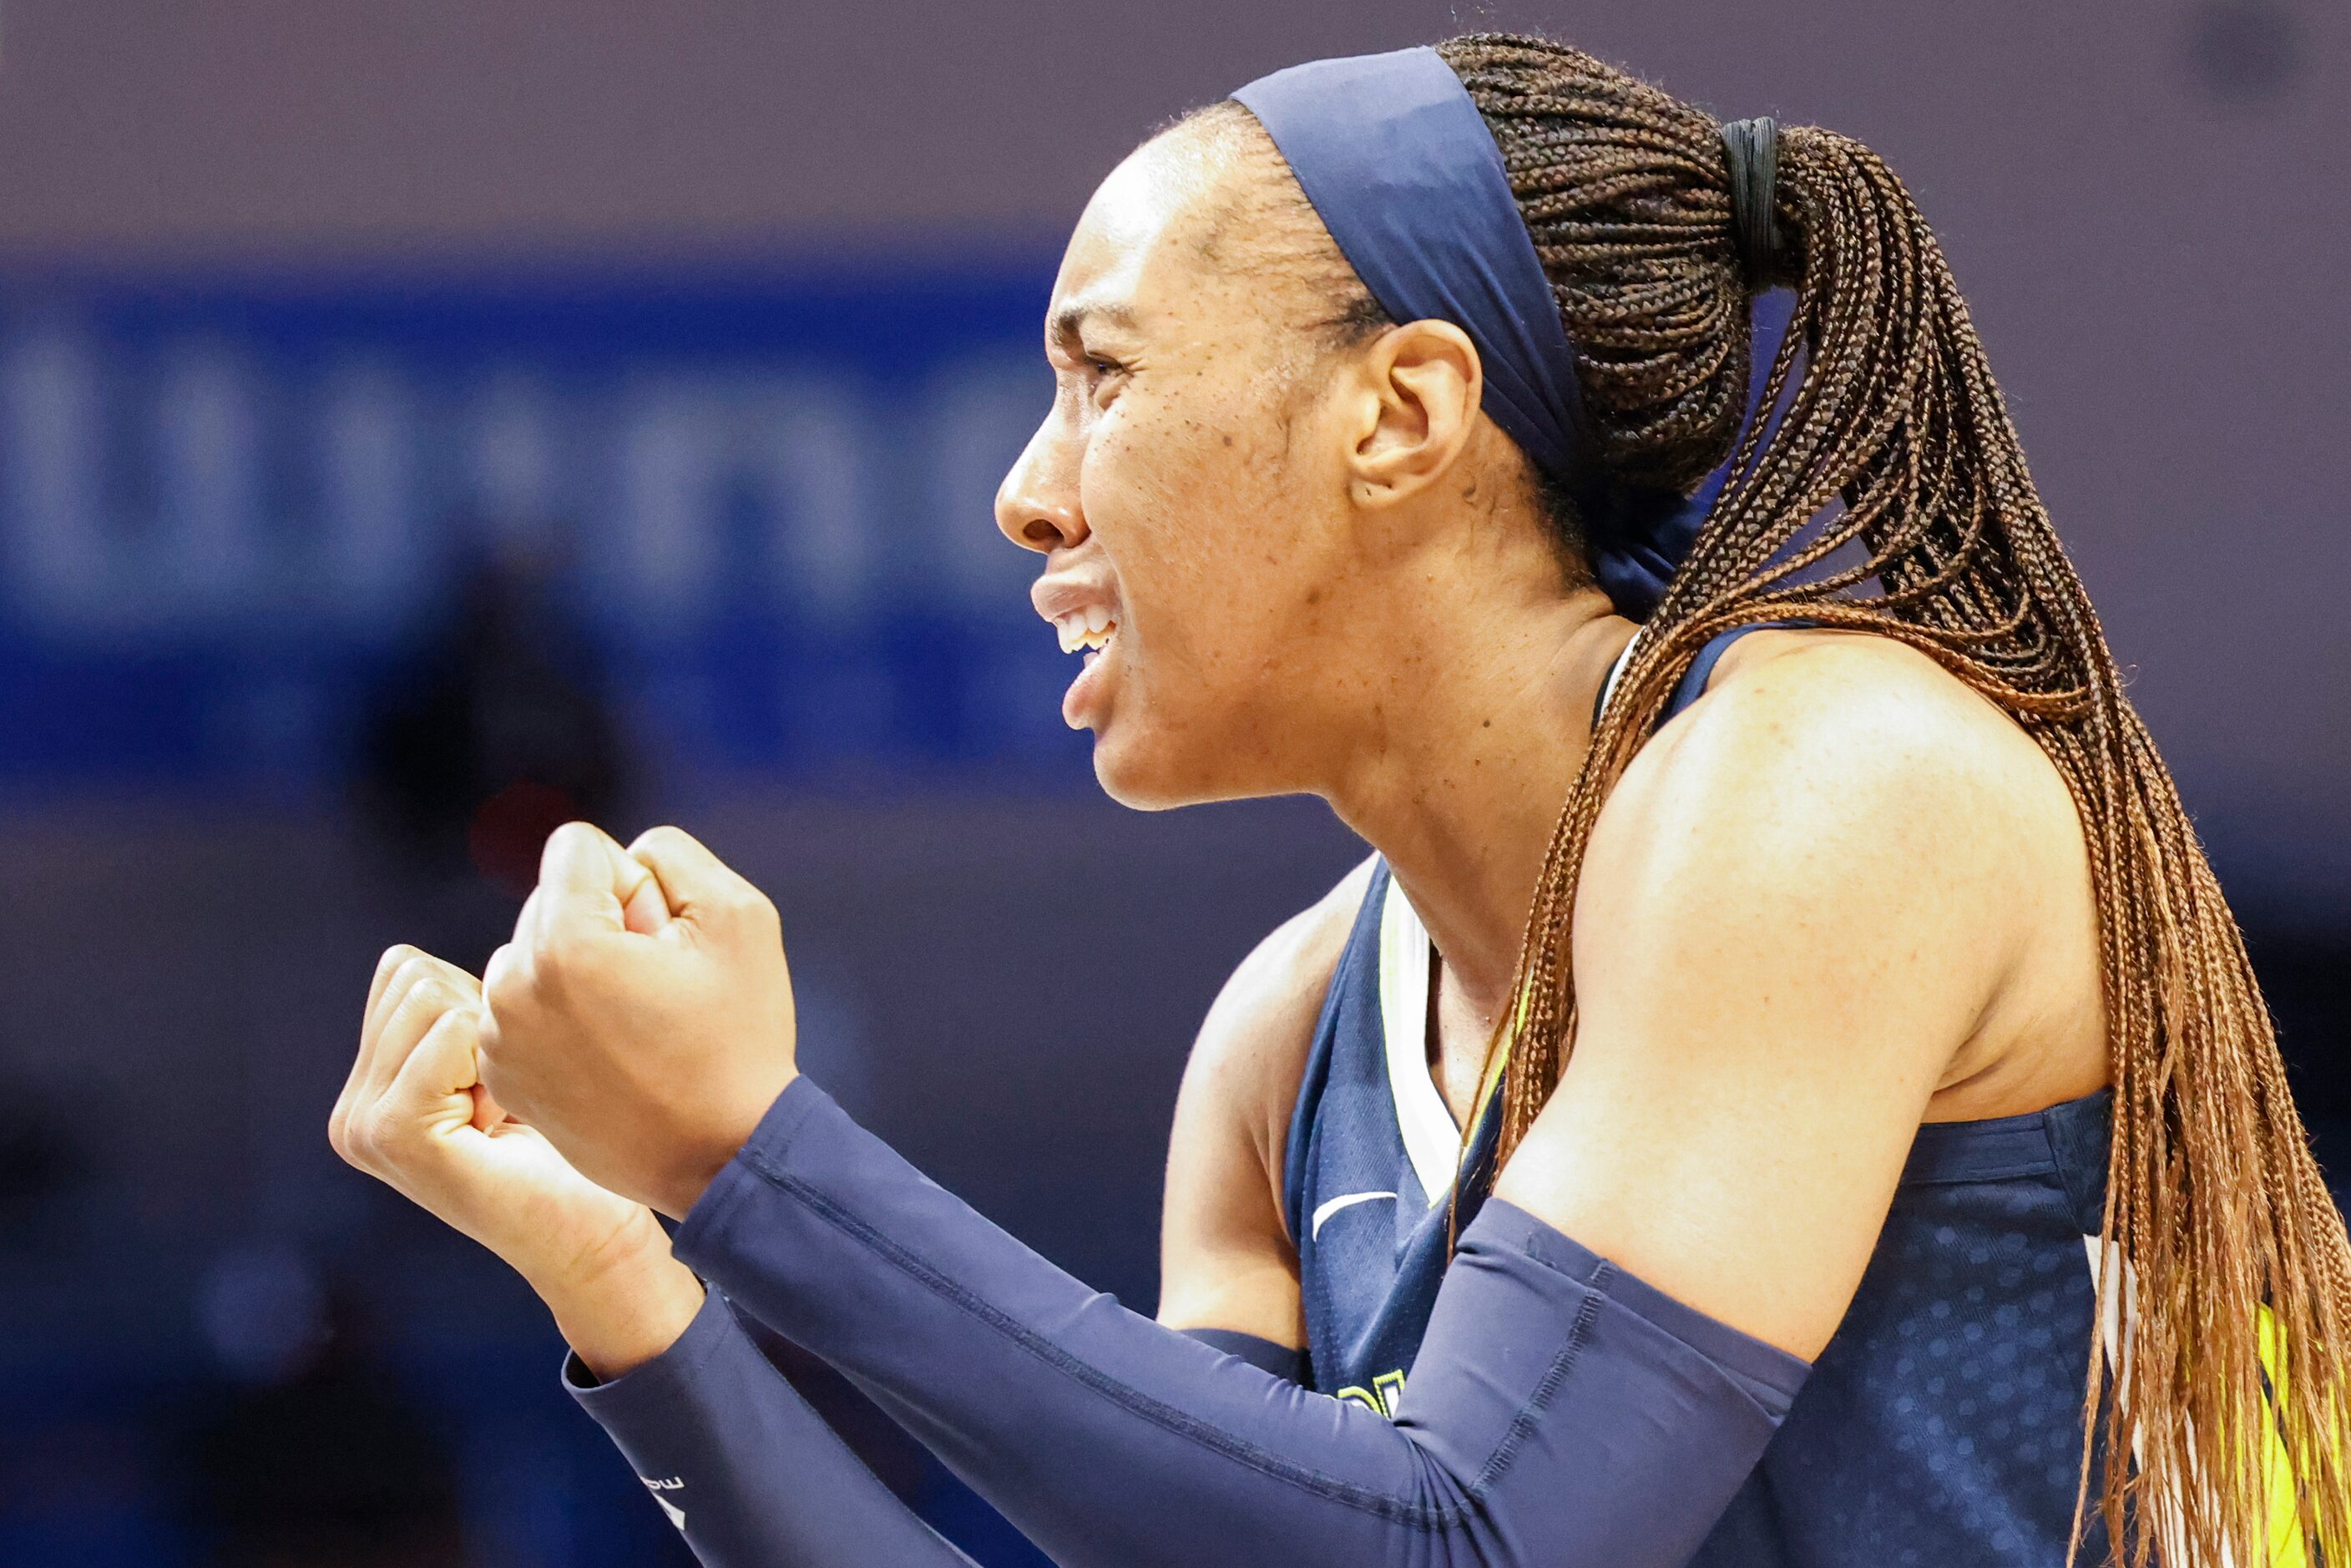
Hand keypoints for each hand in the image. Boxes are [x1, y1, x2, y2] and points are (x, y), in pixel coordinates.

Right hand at [330, 947, 704, 1377]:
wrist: (595, 1236)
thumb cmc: (568, 1146)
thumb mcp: (500, 1061)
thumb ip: (452, 1011)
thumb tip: (407, 954)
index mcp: (367, 1092)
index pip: (404, 969)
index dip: (479, 1008)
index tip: (503, 1082)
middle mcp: (350, 1112)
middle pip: (414, 976)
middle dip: (483, 1023)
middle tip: (506, 1100)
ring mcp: (361, 1127)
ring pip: (434, 996)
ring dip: (493, 1045)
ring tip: (504, 1113)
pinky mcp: (392, 1134)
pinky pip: (452, 1032)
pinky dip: (495, 1063)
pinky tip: (503, 1123)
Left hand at [478, 823, 799, 1218]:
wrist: (724, 1156)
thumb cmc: (739, 1039)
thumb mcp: (739, 914)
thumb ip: (672, 857)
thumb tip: (622, 864)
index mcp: (564, 944)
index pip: (576, 848)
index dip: (635, 883)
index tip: (663, 942)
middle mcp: (513, 988)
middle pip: (549, 901)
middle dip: (601, 926)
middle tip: (655, 990)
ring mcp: (499, 1037)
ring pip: (531, 953)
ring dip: (576, 971)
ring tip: (633, 1024)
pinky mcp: (502, 1075)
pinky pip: (521, 1007)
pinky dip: (560, 1017)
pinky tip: (609, 1054)